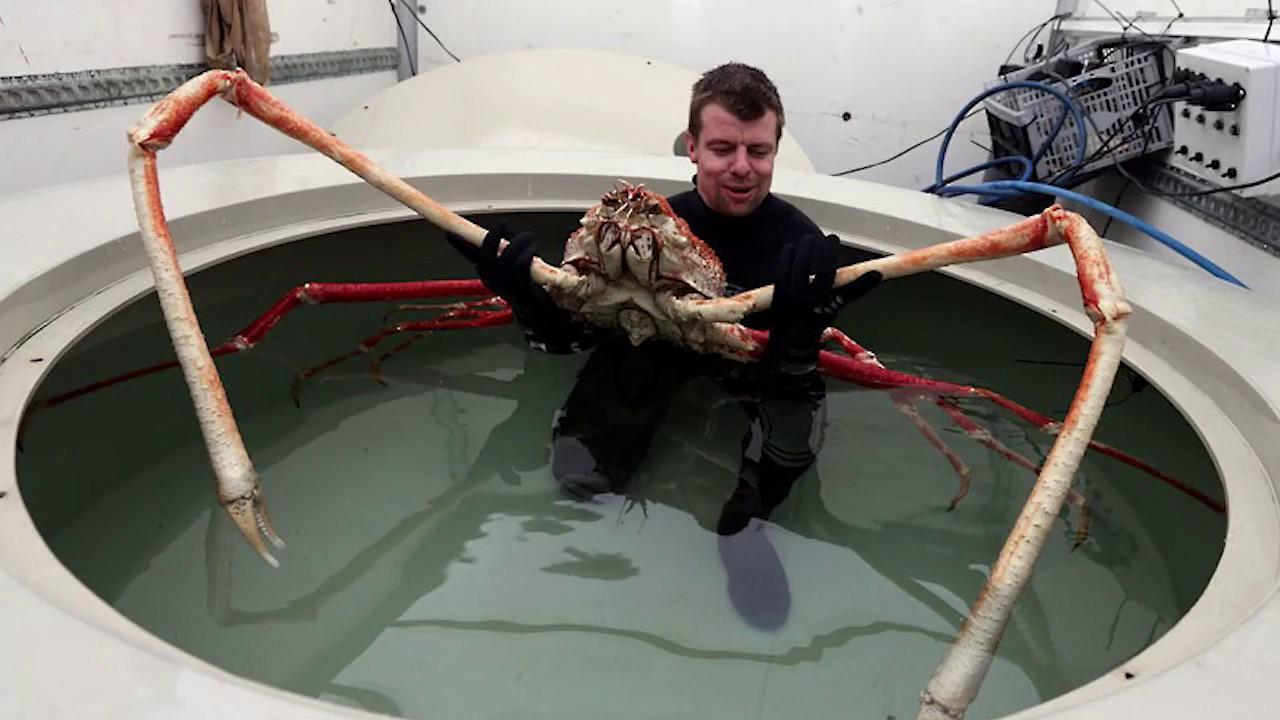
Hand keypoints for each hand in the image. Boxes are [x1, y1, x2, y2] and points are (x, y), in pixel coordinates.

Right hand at [446, 222, 538, 305]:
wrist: (530, 307)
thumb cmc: (518, 282)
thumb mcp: (505, 268)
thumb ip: (502, 248)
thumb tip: (505, 227)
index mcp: (484, 272)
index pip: (469, 255)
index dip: (458, 245)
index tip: (448, 234)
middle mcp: (490, 278)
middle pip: (487, 252)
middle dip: (494, 234)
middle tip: (503, 223)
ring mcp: (503, 283)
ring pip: (507, 256)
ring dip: (519, 241)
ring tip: (528, 236)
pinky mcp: (518, 286)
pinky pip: (521, 265)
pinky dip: (527, 253)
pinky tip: (532, 248)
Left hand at [763, 233, 881, 369]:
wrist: (791, 341)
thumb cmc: (817, 319)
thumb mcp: (837, 306)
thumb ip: (855, 289)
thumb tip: (878, 274)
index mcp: (826, 304)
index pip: (838, 281)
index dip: (839, 261)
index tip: (837, 240)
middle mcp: (810, 301)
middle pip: (819, 271)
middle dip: (824, 251)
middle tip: (830, 238)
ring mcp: (792, 297)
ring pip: (799, 269)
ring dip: (805, 251)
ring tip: (809, 239)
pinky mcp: (778, 293)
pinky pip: (781, 271)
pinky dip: (786, 257)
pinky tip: (791, 247)